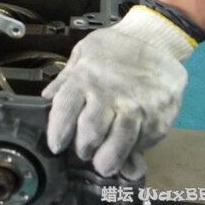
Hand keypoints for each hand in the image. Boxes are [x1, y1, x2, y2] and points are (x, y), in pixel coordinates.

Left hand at [41, 5, 194, 178]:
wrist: (156, 39)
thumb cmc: (115, 46)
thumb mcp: (84, 52)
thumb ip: (65, 78)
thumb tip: (46, 98)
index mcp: (85, 76)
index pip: (65, 110)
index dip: (57, 132)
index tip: (56, 145)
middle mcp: (108, 93)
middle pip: (89, 133)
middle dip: (83, 148)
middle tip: (83, 152)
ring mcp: (135, 107)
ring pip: (117, 144)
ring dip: (107, 160)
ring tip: (102, 164)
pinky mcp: (157, 117)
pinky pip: (142, 143)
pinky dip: (132, 150)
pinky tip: (127, 149)